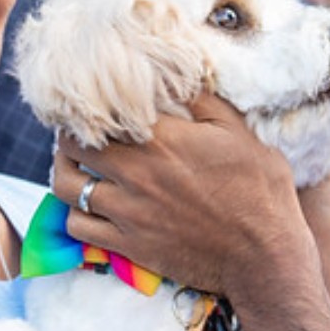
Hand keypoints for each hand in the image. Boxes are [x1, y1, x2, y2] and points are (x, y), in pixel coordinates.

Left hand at [55, 94, 310, 298]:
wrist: (264, 256)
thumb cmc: (260, 190)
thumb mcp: (239, 132)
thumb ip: (203, 100)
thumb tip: (175, 75)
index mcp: (162, 138)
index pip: (100, 113)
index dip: (88, 106)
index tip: (91, 105)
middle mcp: (136, 172)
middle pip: (73, 146)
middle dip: (70, 136)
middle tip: (77, 134)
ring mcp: (129, 211)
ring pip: (67, 186)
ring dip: (65, 171)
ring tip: (74, 166)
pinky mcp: (129, 244)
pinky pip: (77, 226)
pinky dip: (74, 213)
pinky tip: (88, 206)